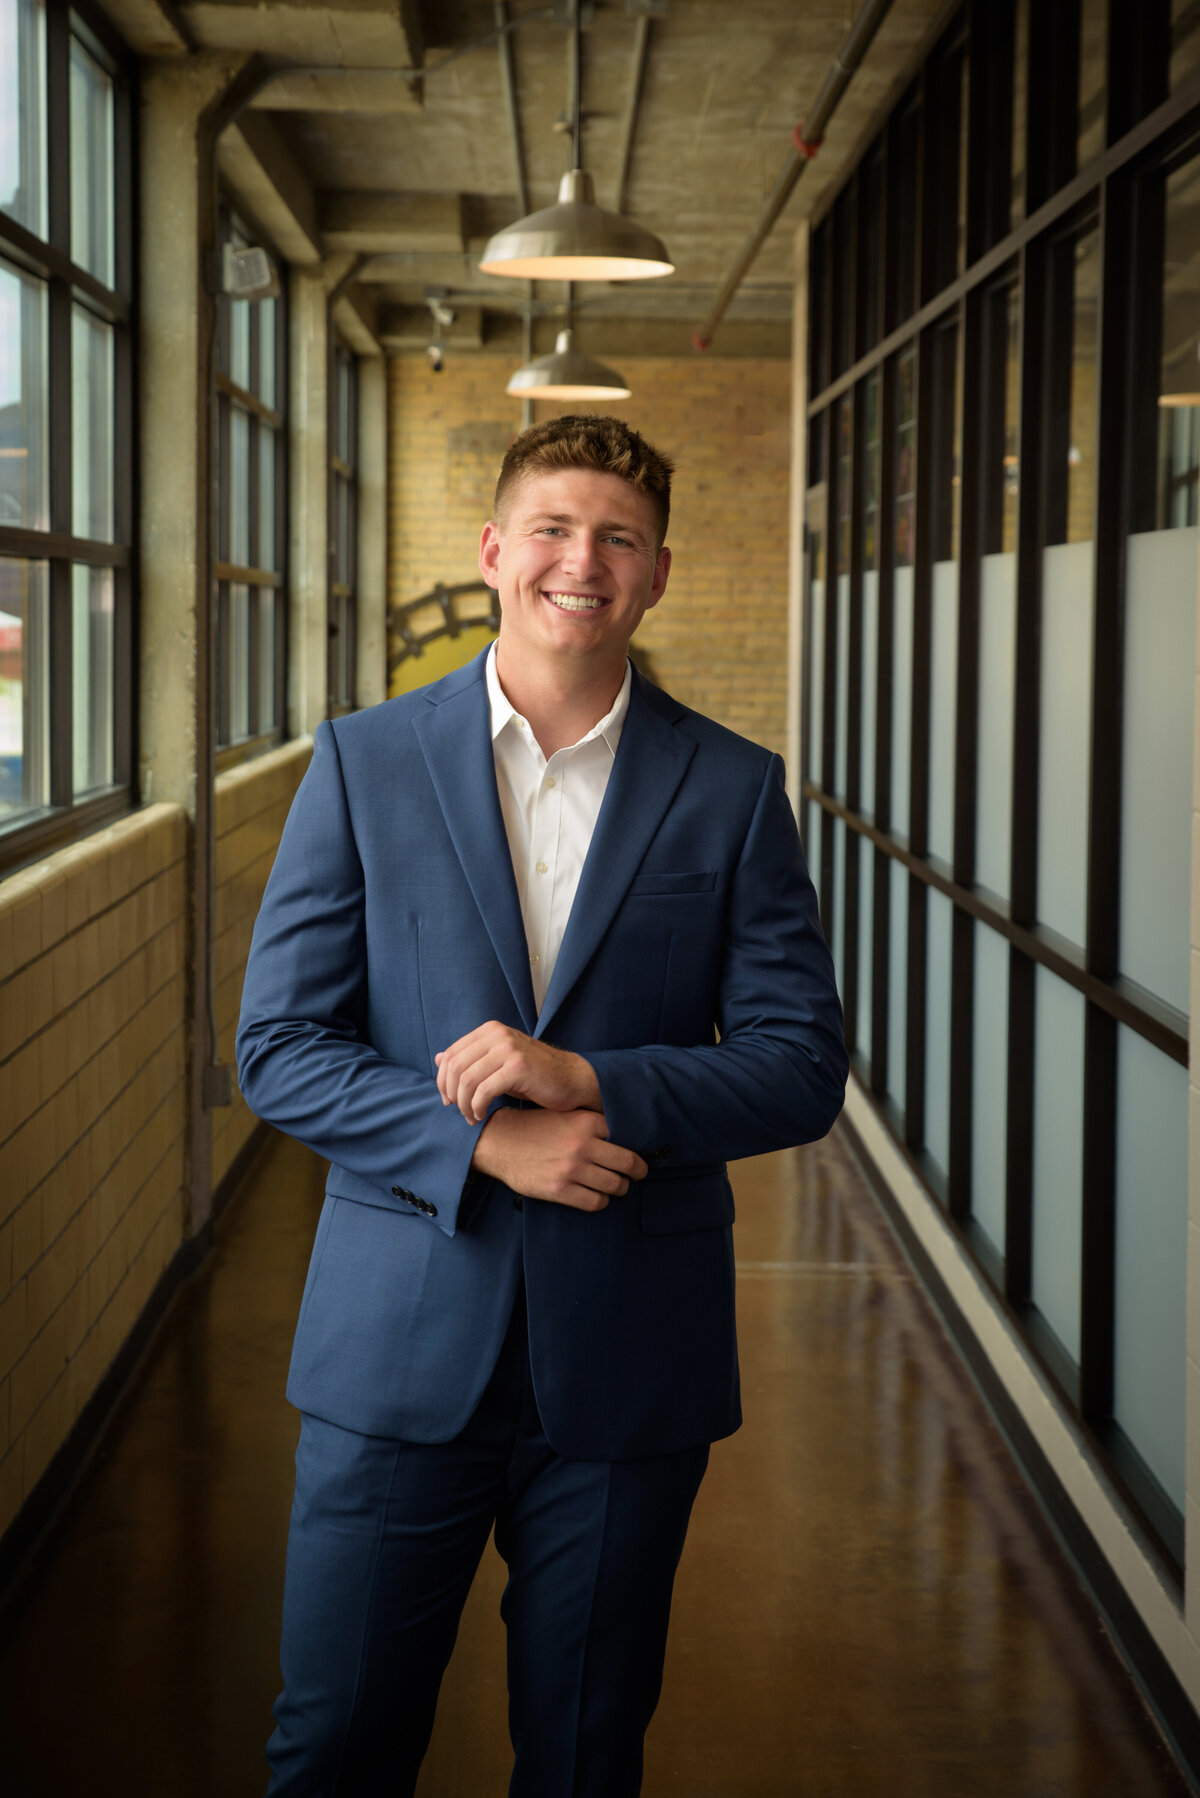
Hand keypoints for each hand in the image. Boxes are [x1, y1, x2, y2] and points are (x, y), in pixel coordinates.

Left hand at [436, 1021, 601, 1121]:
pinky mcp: (518, 1067)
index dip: (443, 1081)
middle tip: (459, 1112)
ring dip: (464, 1104)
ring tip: (472, 1117)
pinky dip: (477, 1107)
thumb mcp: (498, 1063)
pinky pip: (484, 1091)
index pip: (451, 1055)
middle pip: (455, 1067)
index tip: (448, 1100)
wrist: (571, 1080)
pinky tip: (482, 1115)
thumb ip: (470, 1059)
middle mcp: (497, 1034)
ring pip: (467, 1080)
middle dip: (451, 1094)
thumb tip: (438, 1058)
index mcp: (490, 1030)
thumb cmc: (533, 1075)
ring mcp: (508, 1048)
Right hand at [471, 1108, 647, 1211]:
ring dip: (620, 1188)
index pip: (625, 1136)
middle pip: (628, 1163)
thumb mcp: (565, 1115)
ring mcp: (571, 1169)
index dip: (634, 1145)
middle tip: (638, 1173)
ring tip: (616, 1186)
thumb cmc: (535, 1128)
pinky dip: (602, 1201)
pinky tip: (597, 1196)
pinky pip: (595, 1202)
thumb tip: (622, 1136)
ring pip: (615, 1185)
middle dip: (638, 1171)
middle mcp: (582, 1145)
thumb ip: (591, 1123)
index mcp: (585, 1122)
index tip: (637, 1152)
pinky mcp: (559, 1190)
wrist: (500, 1142)